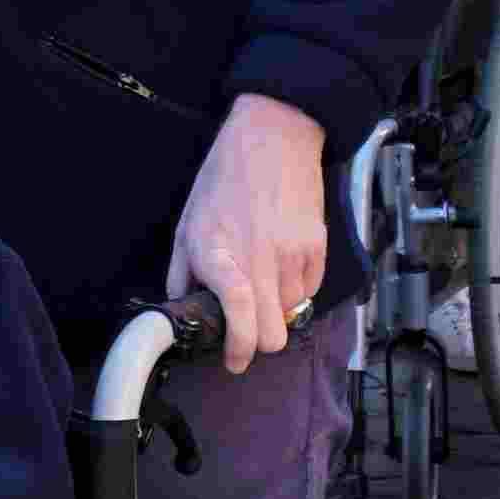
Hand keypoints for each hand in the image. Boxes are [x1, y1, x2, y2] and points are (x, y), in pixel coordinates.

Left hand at [167, 89, 329, 364]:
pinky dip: (295, 289)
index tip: (234, 361)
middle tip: (247, 330)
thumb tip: (183, 308)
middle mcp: (259, 260)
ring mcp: (292, 255)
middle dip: (260, 342)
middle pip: (273, 335)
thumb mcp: (187, 224)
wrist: (274, 138)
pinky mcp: (317, 248)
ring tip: (263, 280)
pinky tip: (280, 265)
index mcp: (219, 254)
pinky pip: (309, 291)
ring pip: (292, 315)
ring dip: (276, 309)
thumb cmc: (225, 179)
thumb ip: (182, 272)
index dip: (238, 348)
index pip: (238, 315)